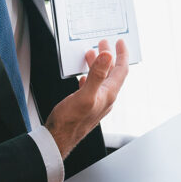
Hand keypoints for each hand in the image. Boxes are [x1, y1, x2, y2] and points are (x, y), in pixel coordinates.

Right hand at [45, 39, 128, 158]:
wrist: (58, 139)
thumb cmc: (70, 122)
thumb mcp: (85, 95)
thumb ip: (97, 74)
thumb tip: (107, 56)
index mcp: (109, 94)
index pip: (121, 70)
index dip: (122, 54)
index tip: (120, 42)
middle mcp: (106, 98)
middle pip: (112, 73)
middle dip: (109, 56)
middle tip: (104, 43)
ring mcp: (97, 103)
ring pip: (101, 79)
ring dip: (98, 65)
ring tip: (91, 53)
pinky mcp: (87, 106)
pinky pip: (92, 87)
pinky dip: (89, 77)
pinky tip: (83, 76)